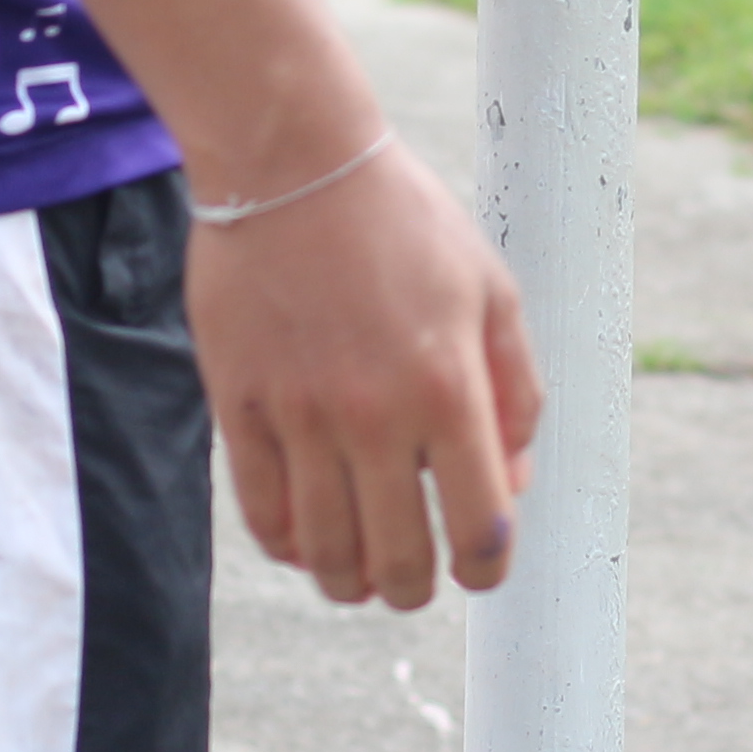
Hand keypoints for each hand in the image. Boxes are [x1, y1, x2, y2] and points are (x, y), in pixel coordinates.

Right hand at [193, 140, 543, 609]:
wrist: (292, 164)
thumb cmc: (404, 223)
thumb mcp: (493, 293)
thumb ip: (515, 393)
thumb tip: (511, 483)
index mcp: (449, 387)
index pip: (480, 525)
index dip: (487, 568)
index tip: (480, 570)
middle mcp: (374, 414)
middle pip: (399, 561)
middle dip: (414, 588)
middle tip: (414, 579)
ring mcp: (299, 415)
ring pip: (325, 553)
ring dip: (350, 582)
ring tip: (360, 573)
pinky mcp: (237, 407)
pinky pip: (261, 513)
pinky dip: (288, 546)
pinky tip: (306, 540)